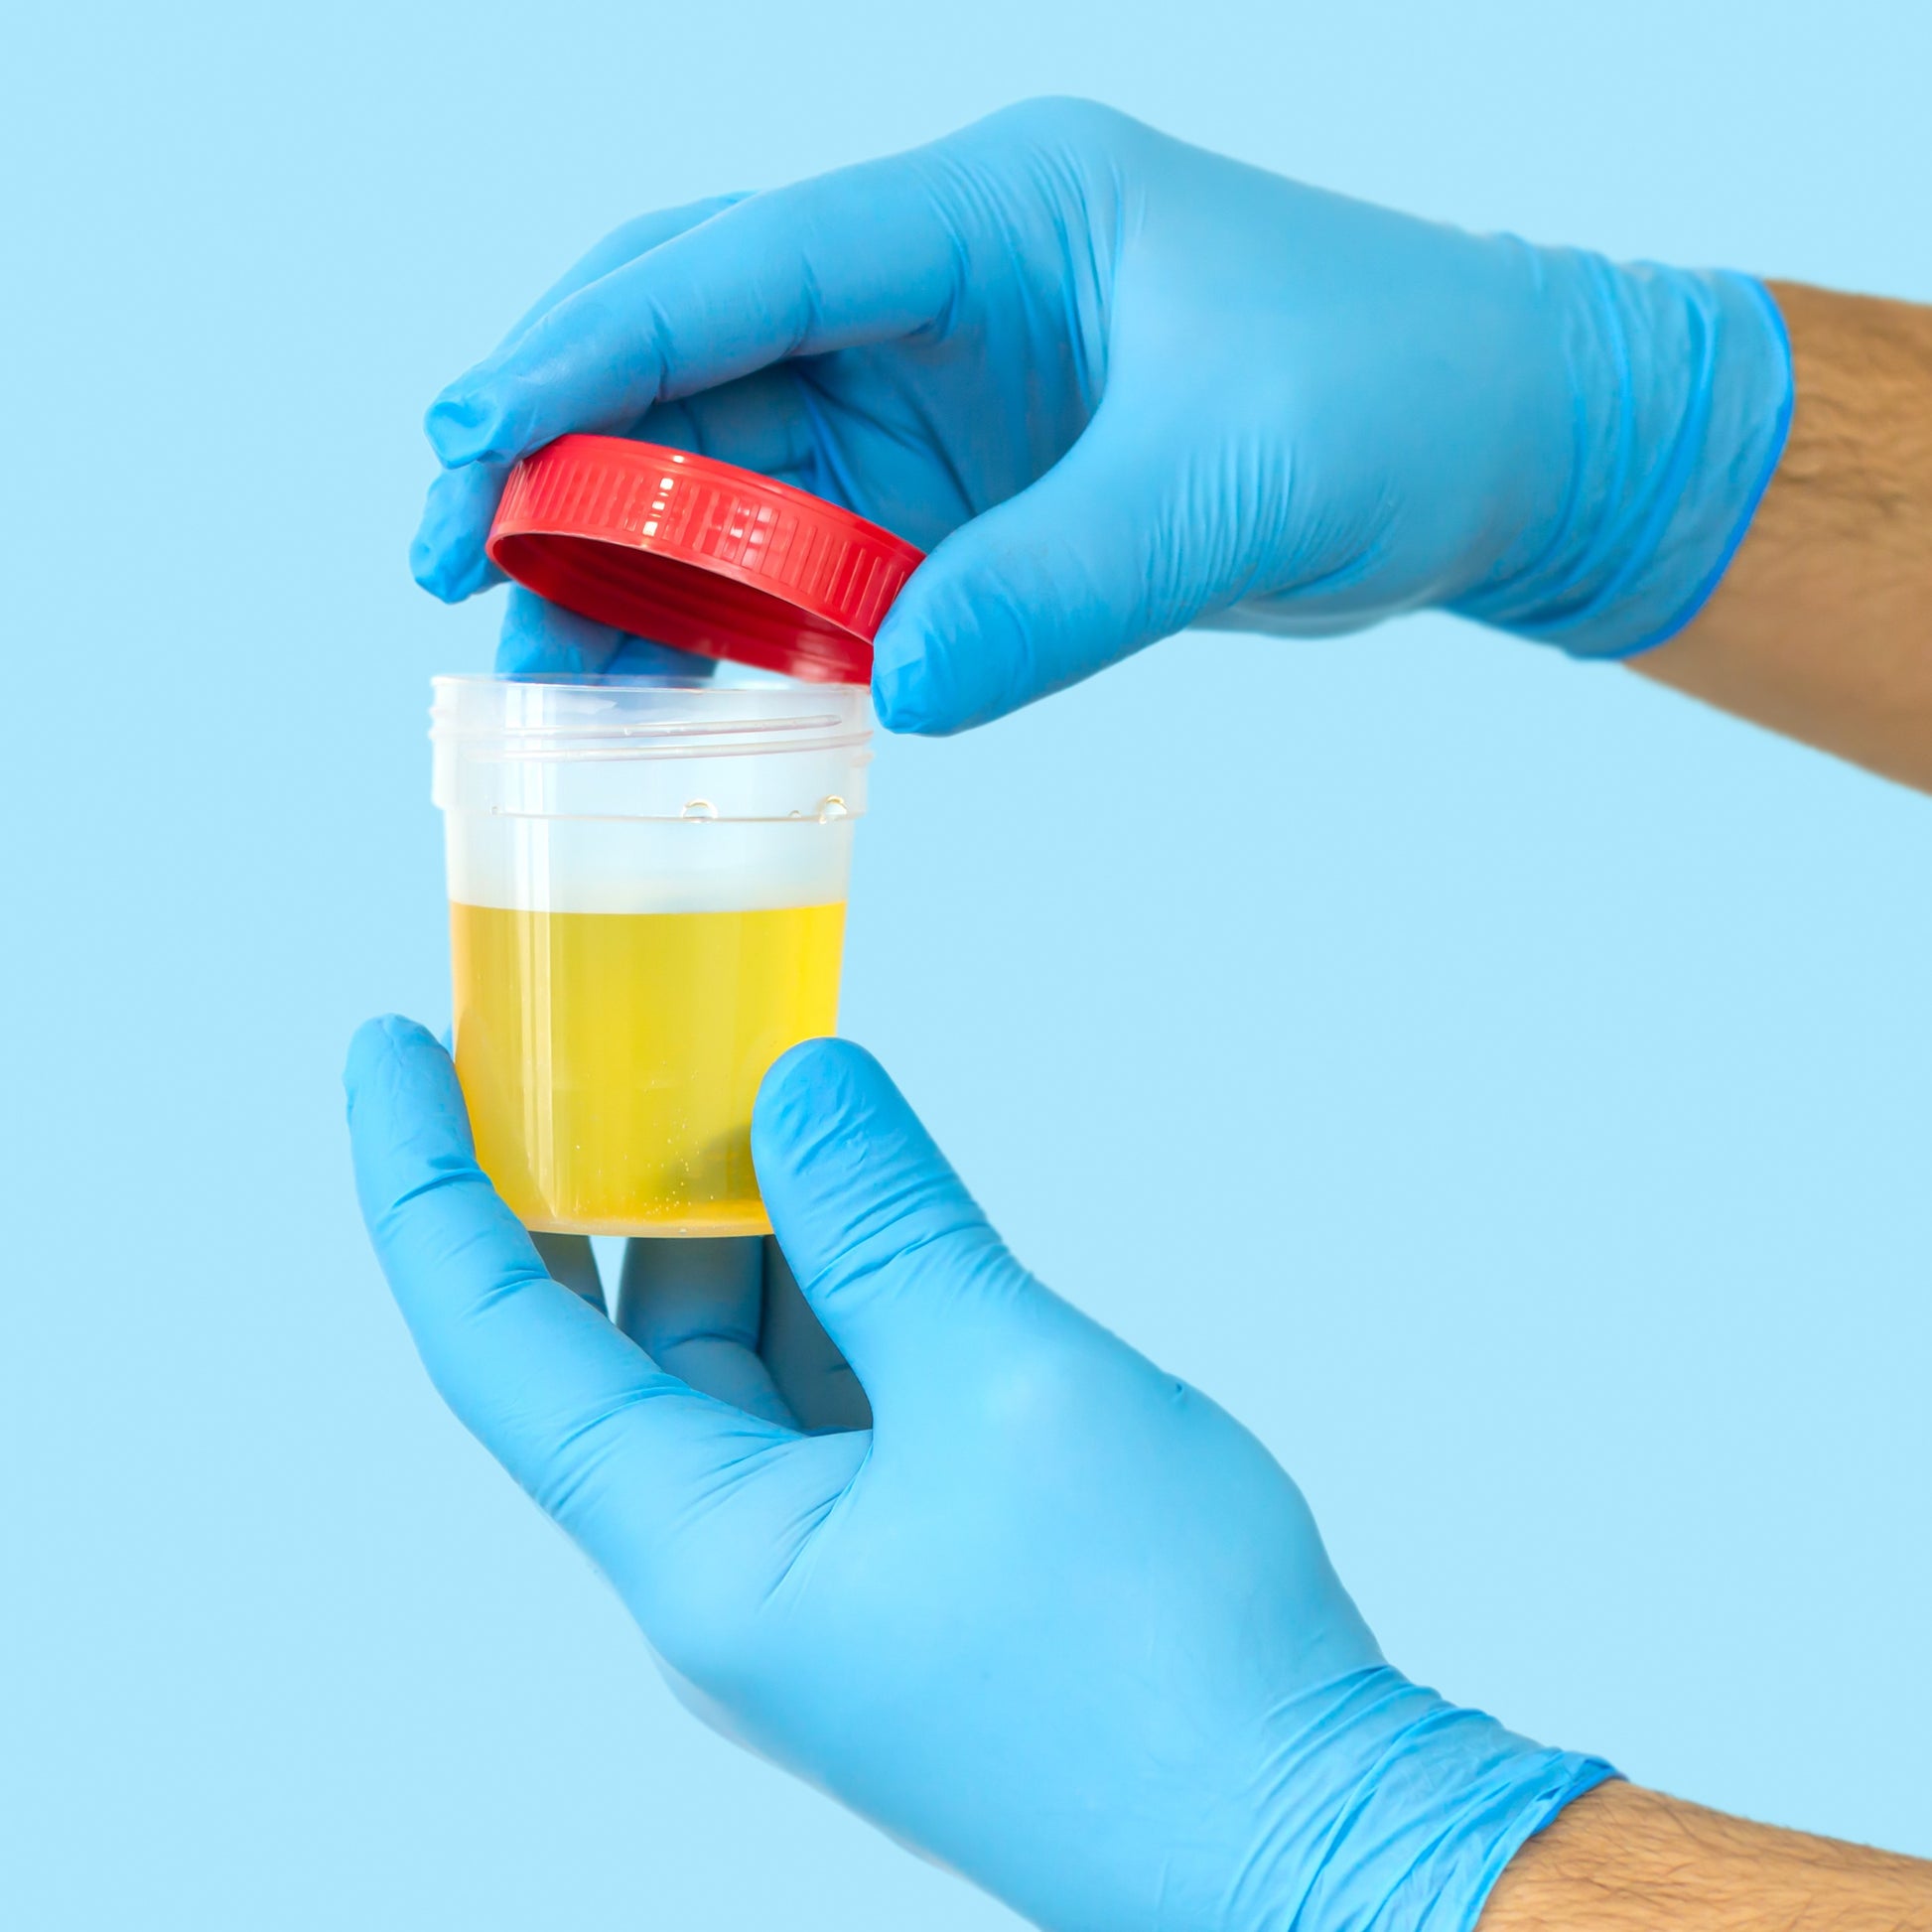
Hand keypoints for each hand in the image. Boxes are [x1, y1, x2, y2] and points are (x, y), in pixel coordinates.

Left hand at [346, 1017, 1610, 1930]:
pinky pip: (837, 1389)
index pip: (498, 1343)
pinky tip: (873, 1197)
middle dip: (613, 1177)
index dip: (426, 1184)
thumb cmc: (1153, 1650)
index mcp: (705, 1554)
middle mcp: (738, 1568)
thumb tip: (800, 1088)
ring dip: (747, 1221)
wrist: (1308, 1837)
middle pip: (623, 1340)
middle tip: (617, 1026)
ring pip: (742, 1358)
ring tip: (762, 1078)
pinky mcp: (918, 1558)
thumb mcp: (1007, 1384)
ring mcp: (832, 1568)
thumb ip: (889, 1223)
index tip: (394, 1045)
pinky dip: (838, 1281)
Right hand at [410, 97, 1789, 732]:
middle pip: (695, 348)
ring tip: (534, 649)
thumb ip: (1063, 583)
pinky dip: (731, 613)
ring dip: (627, 550)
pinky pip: (809, 552)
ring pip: (731, 461)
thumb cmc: (1406, 397)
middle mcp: (940, 292)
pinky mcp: (965, 500)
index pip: (747, 262)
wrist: (1504, 448)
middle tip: (451, 559)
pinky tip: (662, 678)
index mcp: (993, 212)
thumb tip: (892, 691)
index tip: (467, 438)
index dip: (592, 350)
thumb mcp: (1240, 483)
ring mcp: (945, 400)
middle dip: (560, 445)